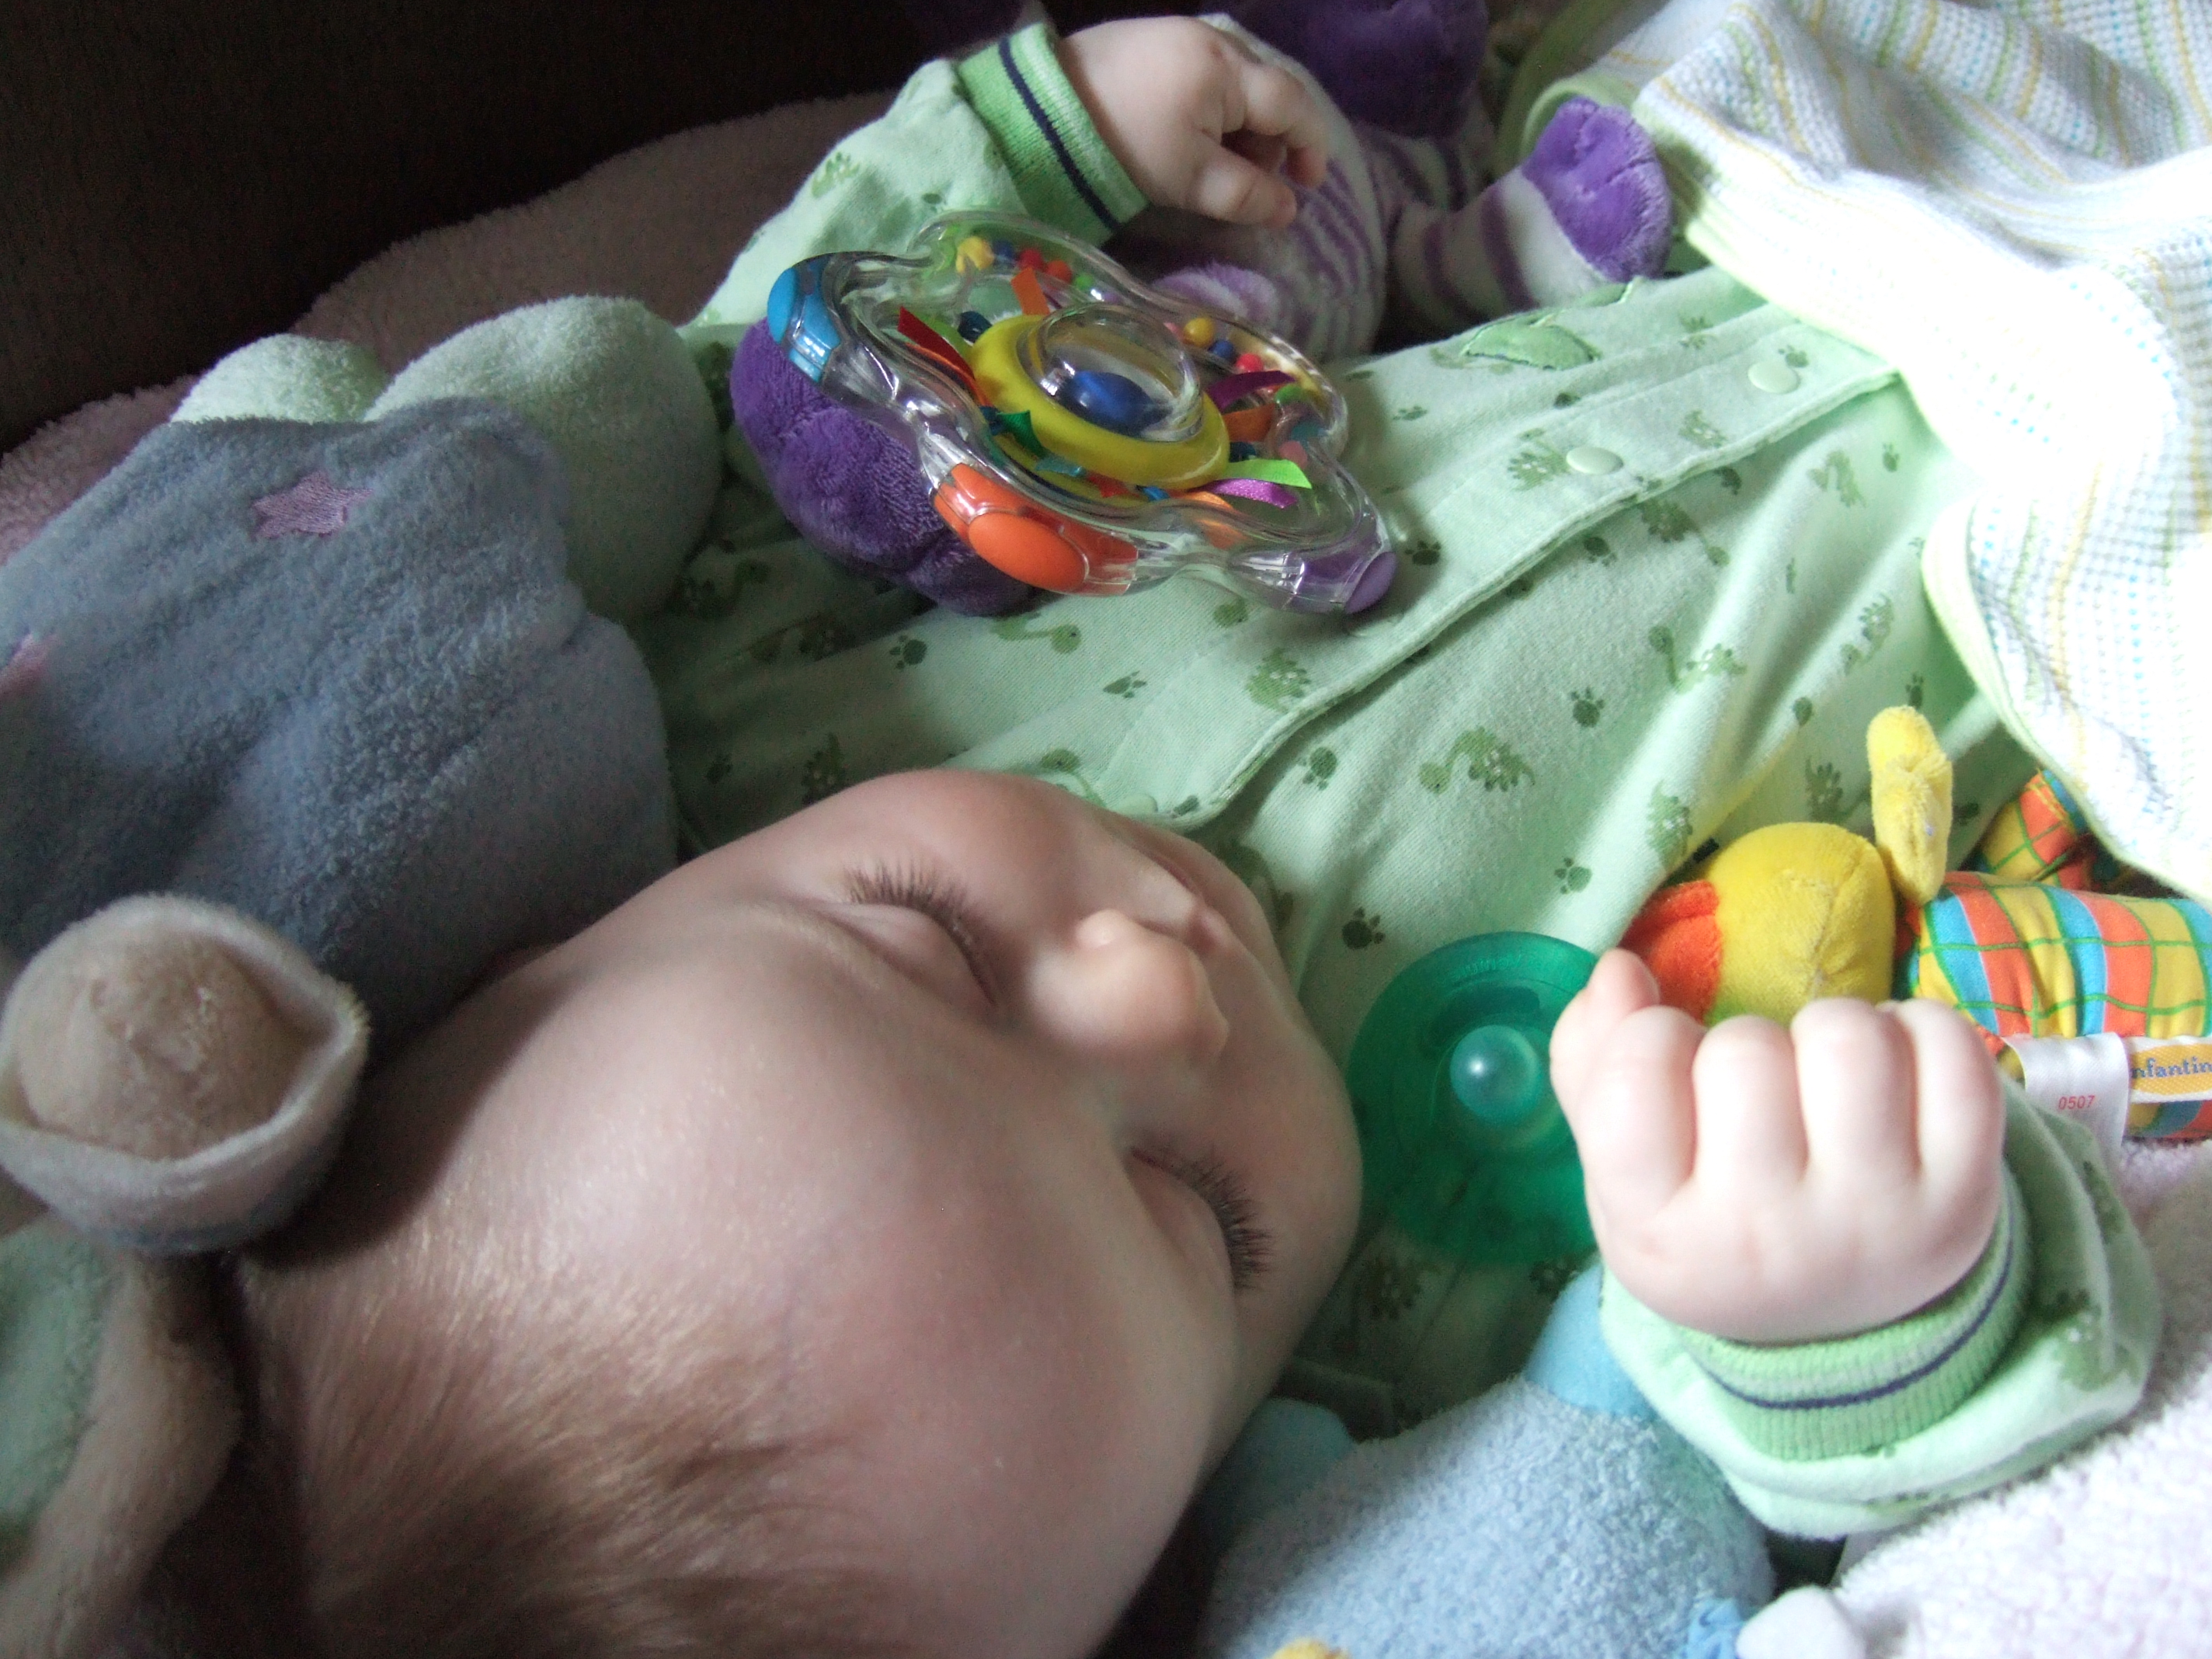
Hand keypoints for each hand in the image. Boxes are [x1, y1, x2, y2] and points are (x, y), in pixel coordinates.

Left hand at [1058, 18, 1330, 228]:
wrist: (1043, 108)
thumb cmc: (1127, 144)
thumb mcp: (1192, 180)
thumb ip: (1247, 195)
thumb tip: (1289, 209)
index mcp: (1230, 69)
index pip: (1294, 104)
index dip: (1310, 147)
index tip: (1307, 186)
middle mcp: (1214, 40)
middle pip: (1267, 92)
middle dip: (1269, 142)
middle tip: (1247, 184)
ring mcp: (1181, 34)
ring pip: (1236, 85)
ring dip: (1239, 129)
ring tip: (1210, 167)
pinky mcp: (1152, 40)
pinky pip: (1204, 76)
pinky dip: (1210, 111)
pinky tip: (1184, 138)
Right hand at [1550, 950, 2006, 1342]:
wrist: (1828, 1316)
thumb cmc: (1705, 1213)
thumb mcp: (1622, 1164)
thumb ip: (1594, 1059)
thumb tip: (1620, 967)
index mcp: (1659, 1230)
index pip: (1639, 1072)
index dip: (1650, 1035)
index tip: (1673, 1067)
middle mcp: (1766, 1235)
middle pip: (1746, 1051)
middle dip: (1745, 1043)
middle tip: (1756, 1088)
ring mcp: (1873, 1218)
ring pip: (1850, 1038)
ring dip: (1833, 1027)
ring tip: (1825, 1070)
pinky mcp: (1963, 1196)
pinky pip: (1951, 1049)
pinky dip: (1922, 1027)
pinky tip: (1895, 1066)